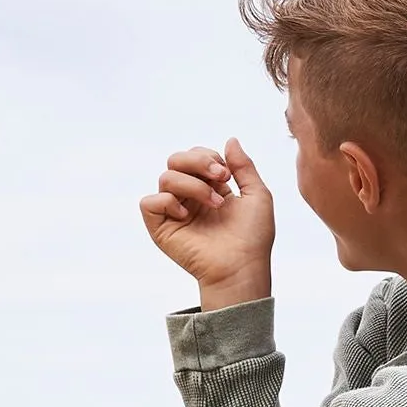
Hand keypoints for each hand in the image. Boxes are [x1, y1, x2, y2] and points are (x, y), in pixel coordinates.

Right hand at [138, 138, 274, 309]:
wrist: (242, 266)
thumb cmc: (253, 237)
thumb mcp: (257, 194)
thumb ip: (244, 166)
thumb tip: (230, 140)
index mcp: (209, 188)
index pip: (195, 156)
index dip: (209, 157)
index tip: (227, 174)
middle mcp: (189, 198)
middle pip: (175, 160)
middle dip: (198, 161)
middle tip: (220, 176)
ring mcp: (174, 212)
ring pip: (165, 177)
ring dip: (193, 185)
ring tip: (214, 203)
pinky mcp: (161, 228)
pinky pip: (149, 202)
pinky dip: (167, 201)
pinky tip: (186, 215)